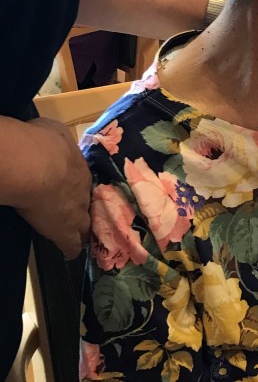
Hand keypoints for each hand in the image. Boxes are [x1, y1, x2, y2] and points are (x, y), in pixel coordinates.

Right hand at [16, 118, 91, 258]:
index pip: (84, 182)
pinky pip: (71, 244)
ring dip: (86, 230)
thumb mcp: (56, 133)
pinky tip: (72, 254)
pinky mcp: (63, 231)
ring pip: (86, 225)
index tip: (77, 191)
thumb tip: (57, 141)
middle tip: (90, 215)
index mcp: (82, 168)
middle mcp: (85, 191)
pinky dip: (72, 249)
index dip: (81, 188)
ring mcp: (77, 212)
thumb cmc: (44, 143)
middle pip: (92, 204)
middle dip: (92, 209)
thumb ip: (60, 141)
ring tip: (86, 237)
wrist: (36, 165)